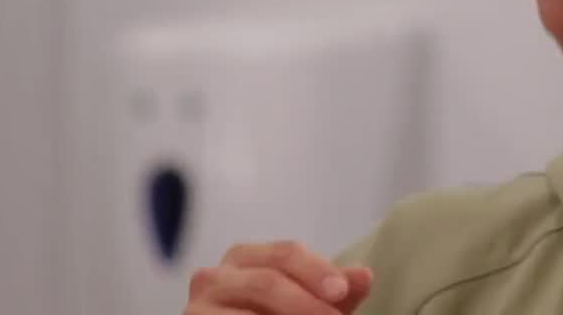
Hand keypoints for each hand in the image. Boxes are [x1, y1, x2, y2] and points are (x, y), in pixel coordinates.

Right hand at [186, 241, 372, 314]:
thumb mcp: (307, 305)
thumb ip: (335, 291)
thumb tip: (365, 276)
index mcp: (244, 257)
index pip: (287, 254)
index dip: (318, 271)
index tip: (343, 291)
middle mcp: (215, 276)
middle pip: (267, 282)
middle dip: (306, 304)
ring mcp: (197, 307)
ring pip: (249, 313)